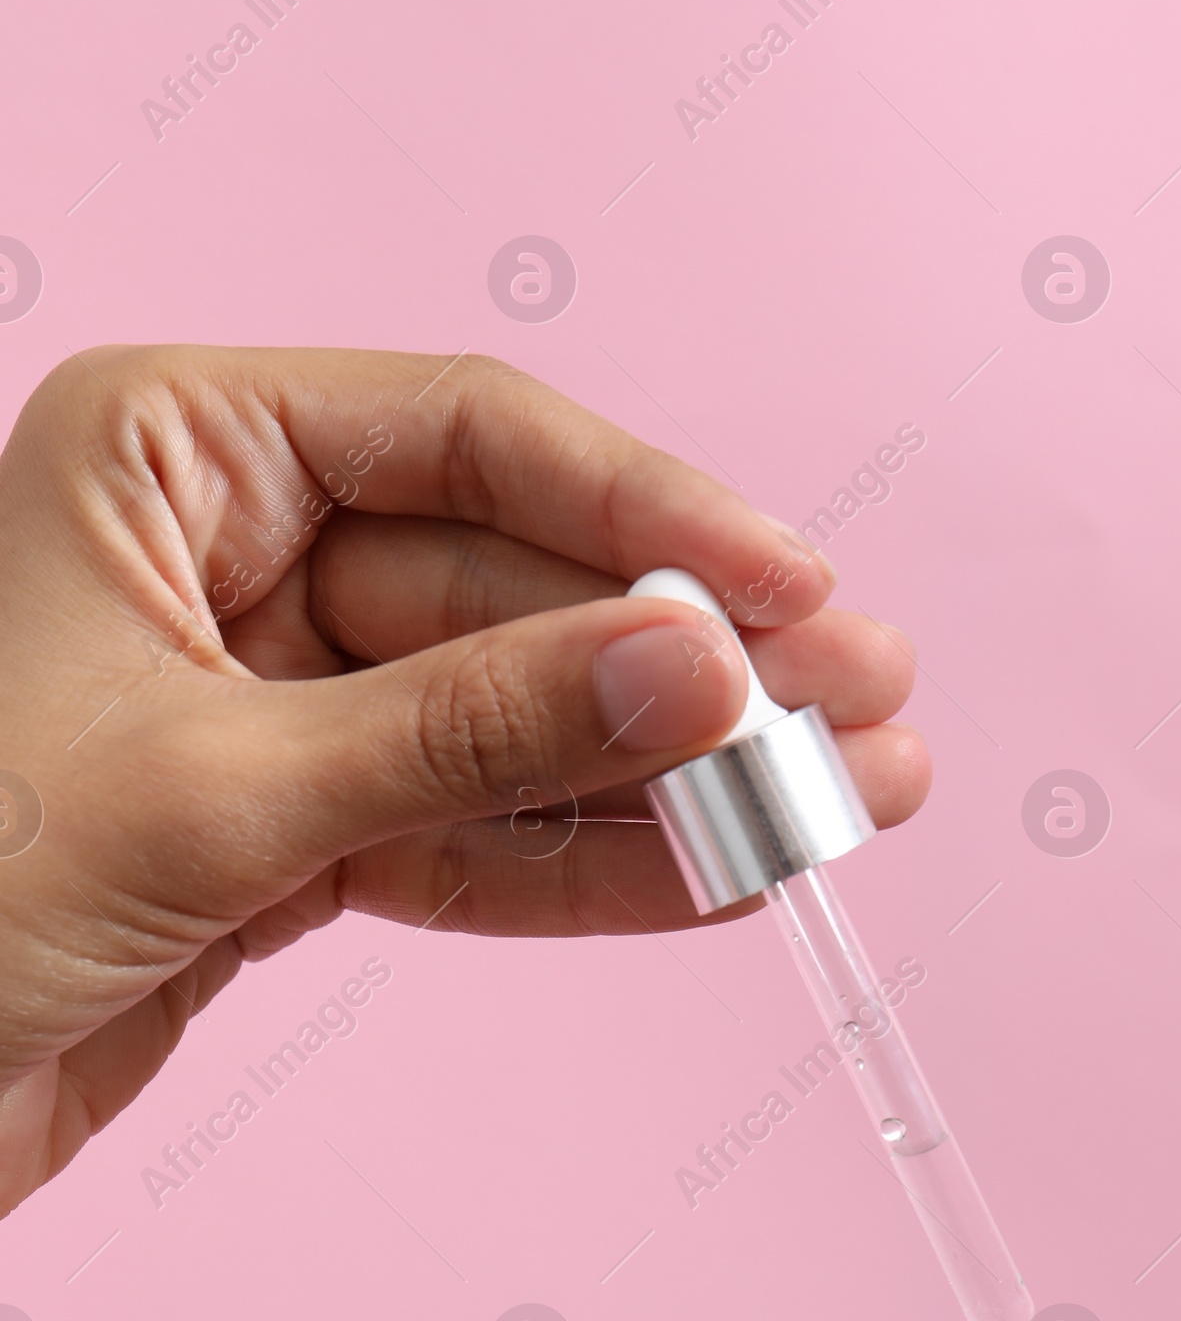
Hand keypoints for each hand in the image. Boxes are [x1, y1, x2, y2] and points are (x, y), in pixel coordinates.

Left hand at [0, 346, 928, 1213]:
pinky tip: (719, 879)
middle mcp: (233, 557)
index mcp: (176, 456)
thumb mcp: (222, 791)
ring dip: (673, 780)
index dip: (651, 520)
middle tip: (865, 711)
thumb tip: (697, 678)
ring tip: (844, 805)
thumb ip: (471, 730)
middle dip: (691, 675)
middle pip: (519, 594)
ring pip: (515, 726)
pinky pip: (471, 834)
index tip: (797, 592)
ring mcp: (273, 702)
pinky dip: (589, 867)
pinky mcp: (293, 837)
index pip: (469, 442)